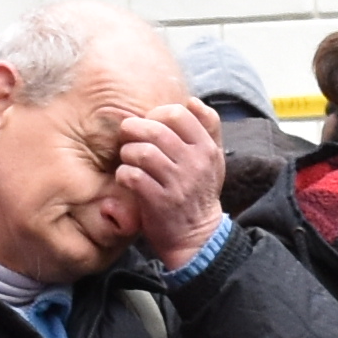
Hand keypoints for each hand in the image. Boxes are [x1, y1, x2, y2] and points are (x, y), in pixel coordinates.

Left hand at [105, 99, 229, 264]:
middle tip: (128, 136)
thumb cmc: (200, 193)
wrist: (198, 237)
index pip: (179, 114)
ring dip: (128, 152)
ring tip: (128, 159)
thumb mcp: (213, 160)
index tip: (149, 124)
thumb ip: (209, 128)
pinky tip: (127, 178)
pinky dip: (124, 174)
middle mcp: (194, 164)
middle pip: (156, 130)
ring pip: (142, 152)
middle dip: (135, 129)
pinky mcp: (159, 202)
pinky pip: (132, 176)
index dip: (157, 114)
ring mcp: (177, 183)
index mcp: (207, 149)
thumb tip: (193, 101)